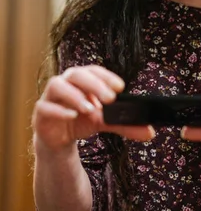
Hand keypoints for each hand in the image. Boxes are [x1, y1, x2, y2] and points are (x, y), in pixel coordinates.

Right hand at [32, 65, 154, 151]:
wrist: (59, 139)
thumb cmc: (82, 121)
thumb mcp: (105, 122)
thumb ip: (125, 125)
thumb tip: (149, 132)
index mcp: (82, 81)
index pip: (93, 71)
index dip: (106, 76)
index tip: (121, 87)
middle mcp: (65, 84)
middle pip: (76, 74)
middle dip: (94, 84)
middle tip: (110, 98)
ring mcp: (51, 97)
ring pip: (57, 85)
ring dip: (75, 95)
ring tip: (91, 109)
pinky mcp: (41, 113)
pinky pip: (45, 106)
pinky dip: (59, 110)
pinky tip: (72, 116)